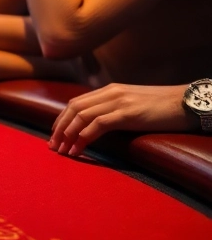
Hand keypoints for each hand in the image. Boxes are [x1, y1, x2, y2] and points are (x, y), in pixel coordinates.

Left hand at [49, 84, 191, 155]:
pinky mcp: (127, 113)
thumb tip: (99, 123)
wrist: (186, 102)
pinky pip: (97, 125)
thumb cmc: (163, 107)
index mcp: (110, 90)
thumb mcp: (134, 103)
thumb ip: (115, 108)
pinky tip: (77, 149)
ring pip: (81, 116)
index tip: (55, 134)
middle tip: (52, 145)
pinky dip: (83, 138)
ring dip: (67, 134)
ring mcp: (118, 102)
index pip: (76, 102)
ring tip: (61, 150)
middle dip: (59, 127)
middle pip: (73, 108)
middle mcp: (110, 93)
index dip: (62, 118)